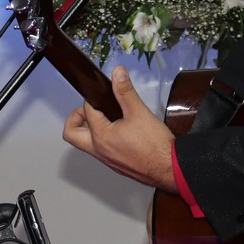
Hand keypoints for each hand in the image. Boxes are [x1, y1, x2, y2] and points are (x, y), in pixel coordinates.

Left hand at [62, 66, 177, 191]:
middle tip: (90, 109)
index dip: (92, 98)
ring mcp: (107, 160)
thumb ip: (125, 91)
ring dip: (89, 129)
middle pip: (71, 134)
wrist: (171, 169)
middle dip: (76, 118)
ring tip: (106, 117)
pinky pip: (100, 151)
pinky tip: (118, 131)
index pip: (86, 111)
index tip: (102, 93)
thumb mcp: (139, 112)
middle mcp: (99, 150)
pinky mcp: (117, 165)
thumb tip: (117, 74)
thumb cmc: (155, 146)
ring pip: (86, 144)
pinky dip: (102, 139)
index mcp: (100, 136)